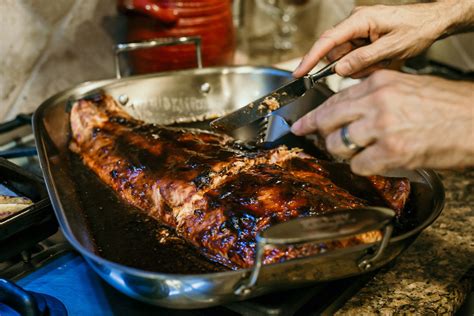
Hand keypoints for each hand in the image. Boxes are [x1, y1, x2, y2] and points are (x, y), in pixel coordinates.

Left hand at [291, 70, 473, 175]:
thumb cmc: (448, 107)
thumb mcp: (406, 88)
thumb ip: (374, 98)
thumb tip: (347, 115)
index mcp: (379, 83)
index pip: (333, 100)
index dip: (314, 115)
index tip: (302, 124)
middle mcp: (376, 101)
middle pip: (328, 120)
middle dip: (319, 135)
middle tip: (317, 142)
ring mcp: (382, 127)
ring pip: (338, 144)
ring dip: (343, 153)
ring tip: (359, 153)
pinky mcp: (391, 152)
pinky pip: (358, 165)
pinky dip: (362, 168)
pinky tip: (375, 163)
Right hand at [293, 0, 473, 77]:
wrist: (433, 21)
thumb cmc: (417, 28)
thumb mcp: (392, 48)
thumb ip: (363, 59)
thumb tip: (339, 69)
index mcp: (360, 21)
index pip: (327, 41)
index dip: (310, 58)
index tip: (298, 73)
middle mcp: (355, 24)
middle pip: (335, 53)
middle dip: (349, 66)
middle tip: (373, 66)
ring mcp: (358, 32)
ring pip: (344, 58)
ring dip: (360, 66)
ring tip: (383, 61)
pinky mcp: (362, 39)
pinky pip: (354, 58)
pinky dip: (365, 64)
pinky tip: (381, 60)